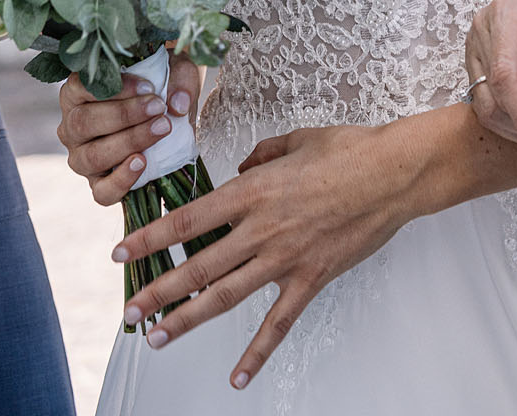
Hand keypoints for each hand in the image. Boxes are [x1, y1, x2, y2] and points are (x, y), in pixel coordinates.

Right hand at [57, 52, 200, 205]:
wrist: (167, 118)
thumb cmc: (158, 88)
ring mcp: (81, 158)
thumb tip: (177, 104)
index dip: (113, 88)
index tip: (148, 86)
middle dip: (124, 115)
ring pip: (92, 156)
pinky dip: (122, 180)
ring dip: (128, 142)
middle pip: (84, 122)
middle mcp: (71, 126)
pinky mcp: (98, 185)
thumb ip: (179, 79)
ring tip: (161, 129)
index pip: (81, 87)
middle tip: (158, 108)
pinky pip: (102, 191)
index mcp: (76, 93)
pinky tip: (142, 163)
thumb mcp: (173, 71)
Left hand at [112, 122, 413, 388]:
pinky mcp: (310, 280)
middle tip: (129, 310)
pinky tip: (237, 378)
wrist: (393, 174)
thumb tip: (243, 169)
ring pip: (226, 296)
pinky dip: (256, 354)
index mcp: (252, 190)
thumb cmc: (348, 150)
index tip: (122, 251)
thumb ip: (261, 155)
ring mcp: (284, 259)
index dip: (151, 237)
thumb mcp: (294, 139)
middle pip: (198, 265)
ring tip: (158, 336)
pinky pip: (277, 324)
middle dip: (157, 289)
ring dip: (188, 319)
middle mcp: (260, 229)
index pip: (188, 218)